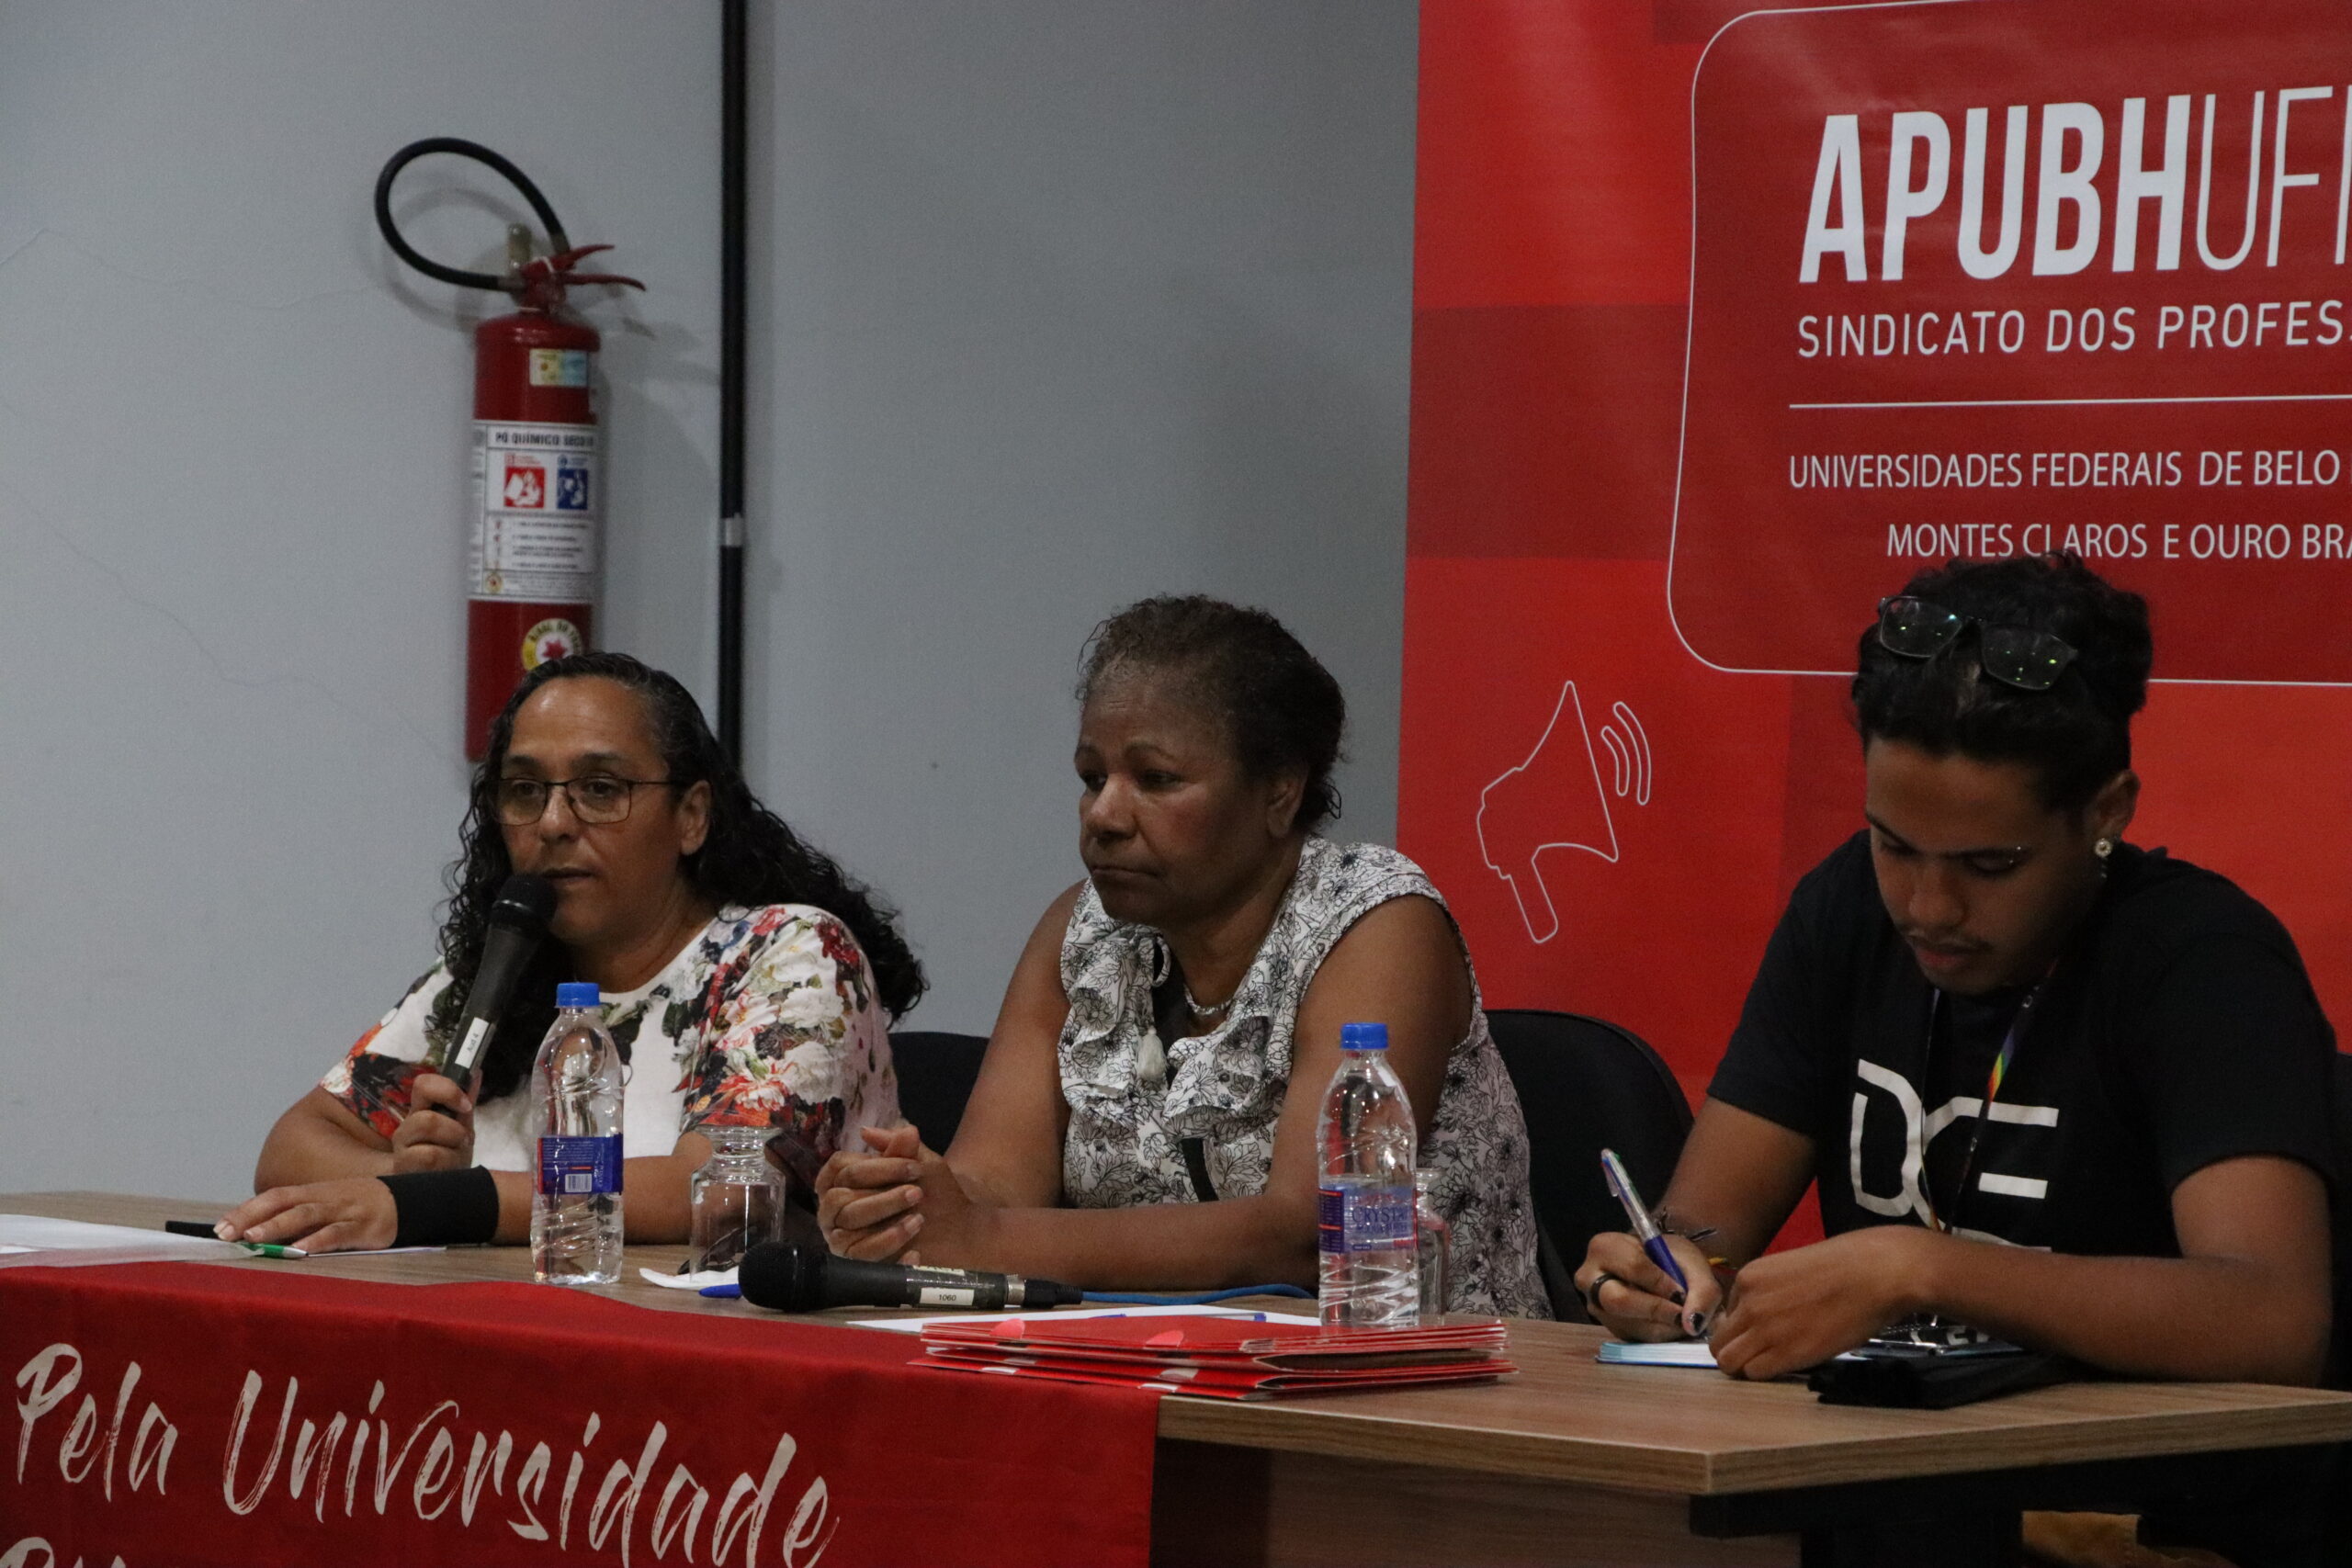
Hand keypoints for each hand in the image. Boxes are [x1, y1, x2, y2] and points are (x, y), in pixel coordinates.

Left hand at [218, 1177, 397, 1253]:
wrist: (407, 1202)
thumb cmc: (358, 1208)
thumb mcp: (328, 1206)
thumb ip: (299, 1217)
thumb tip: (258, 1235)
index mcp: (313, 1192)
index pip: (274, 1196)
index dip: (246, 1209)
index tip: (219, 1227)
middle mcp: (324, 1198)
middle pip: (284, 1202)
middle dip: (252, 1217)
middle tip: (226, 1234)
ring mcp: (344, 1211)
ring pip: (306, 1215)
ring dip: (277, 1226)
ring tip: (254, 1239)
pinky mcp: (363, 1227)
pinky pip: (337, 1234)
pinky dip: (317, 1241)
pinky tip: (300, 1251)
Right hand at [389, 1073, 474, 1172]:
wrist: (447, 1190)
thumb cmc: (452, 1154)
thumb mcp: (462, 1126)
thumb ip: (466, 1102)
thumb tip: (476, 1072)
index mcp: (419, 1112)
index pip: (423, 1084)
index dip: (447, 1090)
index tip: (466, 1106)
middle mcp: (405, 1129)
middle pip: (426, 1119)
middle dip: (454, 1130)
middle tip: (462, 1140)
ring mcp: (400, 1152)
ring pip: (428, 1138)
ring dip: (452, 1145)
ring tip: (455, 1154)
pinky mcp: (402, 1172)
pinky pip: (430, 1157)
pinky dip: (448, 1161)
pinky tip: (447, 1169)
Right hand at [815, 1124, 931, 1262]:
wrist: (957, 1230)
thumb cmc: (932, 1192)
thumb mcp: (920, 1164)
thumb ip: (899, 1147)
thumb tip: (867, 1131)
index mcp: (844, 1180)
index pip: (841, 1168)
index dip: (876, 1166)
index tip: (913, 1166)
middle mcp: (835, 1210)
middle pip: (840, 1200)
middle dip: (882, 1196)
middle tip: (917, 1193)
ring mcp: (843, 1239)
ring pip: (849, 1229)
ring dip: (887, 1223)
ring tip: (919, 1219)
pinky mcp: (857, 1264)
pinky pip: (861, 1259)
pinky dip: (889, 1251)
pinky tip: (915, 1251)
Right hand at [1575, 1231, 1721, 1339]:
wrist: (1660, 1272)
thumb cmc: (1670, 1259)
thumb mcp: (1692, 1263)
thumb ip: (1702, 1289)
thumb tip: (1692, 1324)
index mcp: (1604, 1248)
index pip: (1632, 1266)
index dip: (1660, 1281)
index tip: (1680, 1290)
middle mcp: (1590, 1279)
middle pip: (1619, 1301)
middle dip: (1656, 1309)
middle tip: (1682, 1313)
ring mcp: (1597, 1307)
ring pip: (1629, 1325)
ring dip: (1662, 1326)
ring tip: (1681, 1317)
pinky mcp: (1609, 1328)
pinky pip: (1635, 1338)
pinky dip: (1659, 1335)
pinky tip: (1671, 1324)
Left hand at [1710, 1226, 1933, 1379]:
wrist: (1874, 1274)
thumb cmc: (1845, 1266)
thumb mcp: (1791, 1268)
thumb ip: (1770, 1291)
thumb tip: (1768, 1313)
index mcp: (1748, 1277)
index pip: (1728, 1314)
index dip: (1745, 1327)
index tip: (1766, 1331)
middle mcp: (1748, 1303)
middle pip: (1719, 1342)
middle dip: (1735, 1351)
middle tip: (1759, 1355)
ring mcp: (1763, 1329)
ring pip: (1729, 1362)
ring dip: (1745, 1366)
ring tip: (1772, 1363)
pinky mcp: (1785, 1353)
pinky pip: (1756, 1374)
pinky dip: (1767, 1374)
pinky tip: (1788, 1366)